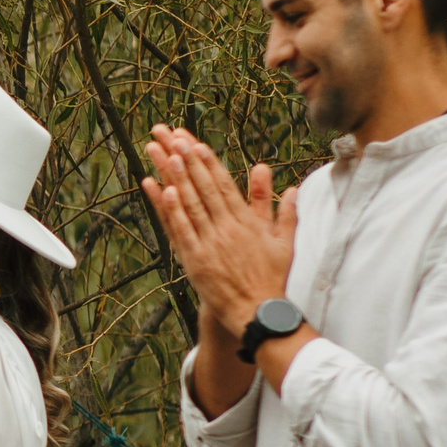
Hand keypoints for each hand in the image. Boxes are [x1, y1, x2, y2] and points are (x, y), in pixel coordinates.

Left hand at [140, 125, 297, 337]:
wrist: (257, 312)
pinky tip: (159, 188)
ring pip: (188, 202)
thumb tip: (288, 186)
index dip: (206, 160)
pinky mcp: (194, 261)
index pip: (223, 183)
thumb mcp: (284, 241)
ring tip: (161, 151)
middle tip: (169, 134)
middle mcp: (226, 227)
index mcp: (246, 221)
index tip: (193, 140)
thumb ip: (282, 211)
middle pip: (201, 185)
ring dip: (173, 175)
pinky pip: (179, 230)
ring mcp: (209, 243)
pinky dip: (169, 209)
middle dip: (184, 157)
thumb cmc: (271, 278)